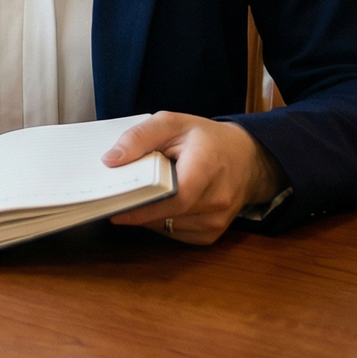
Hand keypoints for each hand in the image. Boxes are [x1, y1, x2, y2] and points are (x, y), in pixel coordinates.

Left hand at [102, 112, 285, 245]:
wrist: (245, 158)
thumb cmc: (205, 138)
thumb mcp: (171, 123)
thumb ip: (139, 137)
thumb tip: (111, 160)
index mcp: (207, 166)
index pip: (175, 197)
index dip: (144, 207)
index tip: (116, 209)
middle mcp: (218, 198)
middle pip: (169, 214)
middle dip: (139, 211)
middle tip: (113, 204)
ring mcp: (218, 220)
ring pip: (170, 227)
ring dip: (149, 218)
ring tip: (133, 201)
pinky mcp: (214, 232)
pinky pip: (178, 234)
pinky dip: (162, 223)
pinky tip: (156, 208)